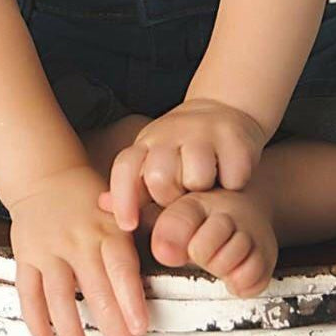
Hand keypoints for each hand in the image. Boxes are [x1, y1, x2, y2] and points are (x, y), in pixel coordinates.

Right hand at [7, 163, 147, 335]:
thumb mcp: (118, 204)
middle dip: (112, 327)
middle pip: (95, 290)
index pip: (120, 268)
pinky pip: (28, 292)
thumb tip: (167, 254)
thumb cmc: (89, 197)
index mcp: (106, 228)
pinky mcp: (25, 255)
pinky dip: (36, 320)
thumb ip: (134, 233)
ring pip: (59, 296)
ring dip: (71, 330)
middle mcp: (77, 240)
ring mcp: (48, 249)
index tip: (140, 328)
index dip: (130, 300)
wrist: (45, 174)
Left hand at [98, 97, 268, 234]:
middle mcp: (170, 131)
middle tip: (183, 193)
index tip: (128, 225)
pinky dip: (233, 182)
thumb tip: (102, 205)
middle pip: (160, 178)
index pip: (126, 167)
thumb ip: (135, 189)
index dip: (123, 199)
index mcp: (147, 141)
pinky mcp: (234, 136)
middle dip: (171, 196)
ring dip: (205, 188)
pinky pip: (232, 176)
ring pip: (196, 177)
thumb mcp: (155, 163)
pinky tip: (230, 174)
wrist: (224, 109)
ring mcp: (203, 130)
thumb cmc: (184, 151)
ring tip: (208, 183)